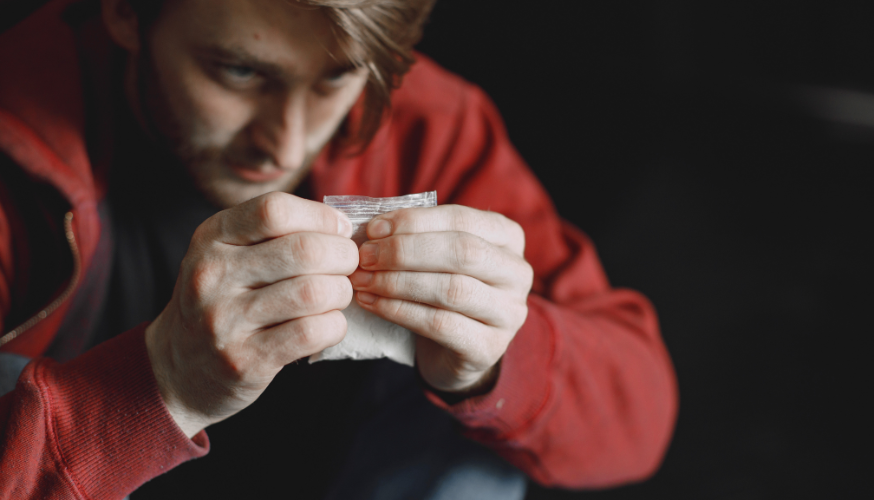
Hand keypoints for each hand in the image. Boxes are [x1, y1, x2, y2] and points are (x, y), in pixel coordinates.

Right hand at [145, 192, 357, 436]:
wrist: (180, 368)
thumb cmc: (224, 301)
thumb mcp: (229, 254)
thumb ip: (276, 234)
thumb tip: (343, 226)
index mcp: (212, 238)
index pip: (275, 210)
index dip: (321, 217)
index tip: (339, 230)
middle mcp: (213, 275)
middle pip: (304, 250)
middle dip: (343, 256)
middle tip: (347, 266)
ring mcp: (226, 320)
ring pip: (314, 292)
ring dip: (341, 293)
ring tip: (336, 296)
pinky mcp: (245, 360)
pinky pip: (312, 332)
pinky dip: (335, 325)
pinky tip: (328, 324)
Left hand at [349, 205, 532, 395]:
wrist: (457, 350)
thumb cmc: (443, 289)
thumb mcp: (438, 256)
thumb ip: (416, 236)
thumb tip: (371, 228)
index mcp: (508, 237)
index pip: (461, 219)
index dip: (414, 222)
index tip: (373, 230)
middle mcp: (518, 273)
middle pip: (461, 252)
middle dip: (405, 251)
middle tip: (365, 257)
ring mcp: (509, 313)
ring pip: (452, 289)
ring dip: (398, 283)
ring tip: (364, 281)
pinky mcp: (489, 348)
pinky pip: (440, 325)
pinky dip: (400, 312)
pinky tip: (373, 304)